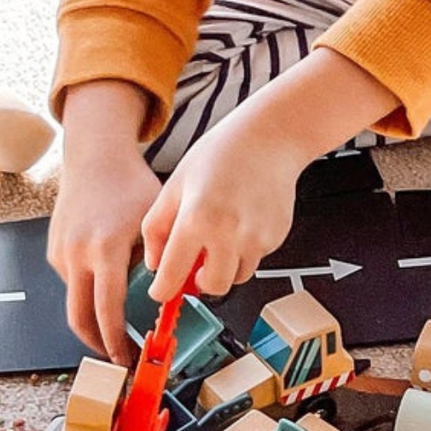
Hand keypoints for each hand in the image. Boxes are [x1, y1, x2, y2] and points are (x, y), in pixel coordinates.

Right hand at [50, 89, 162, 361]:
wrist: (94, 157)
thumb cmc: (129, 184)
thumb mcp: (154, 220)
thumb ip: (161, 257)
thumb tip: (170, 292)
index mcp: (105, 249)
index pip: (107, 310)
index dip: (115, 341)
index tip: (125, 357)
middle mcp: (77, 254)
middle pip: (78, 318)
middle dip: (96, 344)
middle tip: (116, 356)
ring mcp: (61, 252)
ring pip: (76, 299)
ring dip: (94, 312)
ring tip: (118, 312)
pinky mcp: (54, 249)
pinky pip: (71, 280)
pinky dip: (88, 287)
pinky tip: (105, 273)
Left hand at [142, 107, 305, 307]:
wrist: (269, 138)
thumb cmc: (220, 155)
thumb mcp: (174, 185)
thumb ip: (157, 227)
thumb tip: (155, 264)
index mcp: (196, 219)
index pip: (173, 274)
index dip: (163, 289)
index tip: (160, 292)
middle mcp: (229, 233)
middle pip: (212, 287)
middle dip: (200, 283)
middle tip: (194, 266)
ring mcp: (257, 238)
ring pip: (236, 276)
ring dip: (224, 267)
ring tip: (220, 234)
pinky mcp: (276, 238)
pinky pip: (254, 259)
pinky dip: (244, 250)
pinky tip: (240, 221)